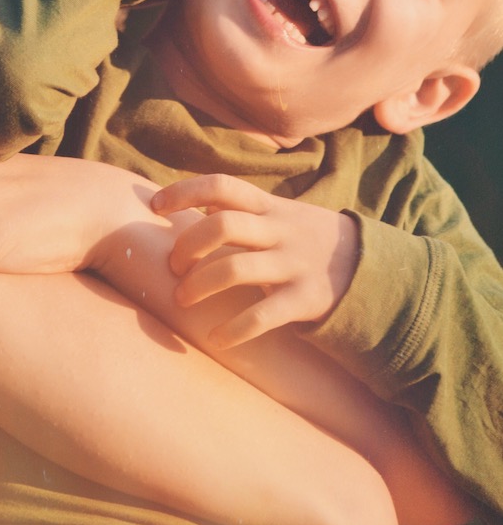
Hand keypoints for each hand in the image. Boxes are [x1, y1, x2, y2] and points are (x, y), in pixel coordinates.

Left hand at [152, 174, 359, 346]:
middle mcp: (280, 230)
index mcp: (270, 206)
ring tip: (182, 300)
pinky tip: (216, 339)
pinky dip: (235, 329)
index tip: (154, 205)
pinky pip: (264, 315)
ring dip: (200, 285)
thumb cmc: (307, 239)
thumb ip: (242, 209)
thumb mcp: (280, 214)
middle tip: (172, 265)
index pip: (222, 185)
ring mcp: (293, 264)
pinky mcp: (306, 299)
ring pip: (236, 269)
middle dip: (188, 244)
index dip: (184, 191)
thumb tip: (191, 203)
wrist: (370, 267)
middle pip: (223, 224)